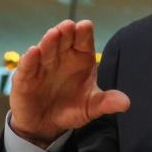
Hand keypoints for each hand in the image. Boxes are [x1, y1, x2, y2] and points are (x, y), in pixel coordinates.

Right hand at [9, 19, 129, 148]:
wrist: (46, 125)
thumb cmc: (70, 109)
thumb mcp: (90, 108)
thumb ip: (106, 103)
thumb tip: (126, 103)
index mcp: (80, 58)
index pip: (83, 40)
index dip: (84, 33)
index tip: (86, 26)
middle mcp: (61, 57)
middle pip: (64, 39)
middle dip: (66, 31)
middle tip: (68, 26)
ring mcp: (43, 65)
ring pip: (45, 48)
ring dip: (49, 41)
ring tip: (53, 34)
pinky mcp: (25, 77)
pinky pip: (28, 66)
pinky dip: (30, 59)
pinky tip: (33, 52)